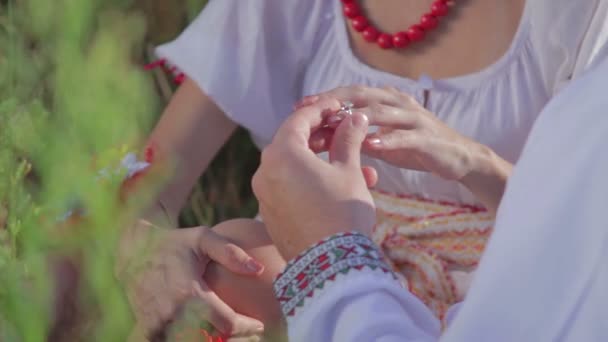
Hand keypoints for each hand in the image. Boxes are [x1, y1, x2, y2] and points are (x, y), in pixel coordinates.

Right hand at [116, 221, 265, 339]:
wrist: (133, 250)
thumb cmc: (175, 243)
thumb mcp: (203, 238)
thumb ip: (231, 253)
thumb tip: (258, 269)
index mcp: (189, 293)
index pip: (226, 323)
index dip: (246, 327)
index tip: (257, 325)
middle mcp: (172, 312)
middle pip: (211, 339)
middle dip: (231, 338)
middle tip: (246, 332)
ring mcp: (157, 323)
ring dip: (209, 339)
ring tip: (225, 333)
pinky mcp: (147, 328)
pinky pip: (171, 341)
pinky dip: (188, 338)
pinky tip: (202, 332)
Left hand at [252, 98, 377, 260]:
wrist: (330, 265)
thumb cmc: (341, 211)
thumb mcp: (348, 170)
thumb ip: (348, 139)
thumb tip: (355, 119)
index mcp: (281, 154)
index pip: (300, 120)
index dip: (323, 110)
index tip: (340, 107)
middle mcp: (265, 172)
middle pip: (294, 142)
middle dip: (324, 137)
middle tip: (348, 133)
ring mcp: (264, 195)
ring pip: (296, 168)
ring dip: (324, 163)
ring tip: (359, 167)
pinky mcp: (271, 215)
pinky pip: (291, 188)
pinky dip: (313, 182)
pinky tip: (342, 188)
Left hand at [298, 86, 511, 211]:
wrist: (458, 159)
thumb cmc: (414, 149)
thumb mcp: (380, 142)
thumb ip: (355, 137)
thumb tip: (322, 137)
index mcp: (385, 102)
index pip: (348, 94)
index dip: (325, 98)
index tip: (299, 106)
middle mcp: (398, 104)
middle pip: (360, 96)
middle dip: (333, 101)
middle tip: (309, 109)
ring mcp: (414, 119)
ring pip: (381, 112)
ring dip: (355, 116)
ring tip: (333, 122)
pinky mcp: (427, 139)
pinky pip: (404, 137)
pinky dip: (386, 140)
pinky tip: (369, 145)